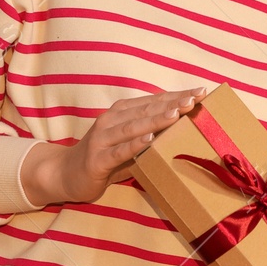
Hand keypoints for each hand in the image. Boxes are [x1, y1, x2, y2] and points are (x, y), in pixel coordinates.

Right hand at [20, 88, 206, 205]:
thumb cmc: (104, 157)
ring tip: (177, 113)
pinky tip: (150, 139)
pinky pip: (119, 151)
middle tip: (196, 98)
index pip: (154, 100)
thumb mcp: (128, 141)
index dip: (177, 95)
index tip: (202, 91)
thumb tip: (184, 126)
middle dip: (173, 103)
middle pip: (147, 109)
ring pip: (134, 126)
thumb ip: (150, 132)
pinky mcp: (97, 159)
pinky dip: (135, 144)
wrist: (64, 174)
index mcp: (121, 112)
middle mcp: (111, 120)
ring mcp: (103, 138)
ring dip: (156, 119)